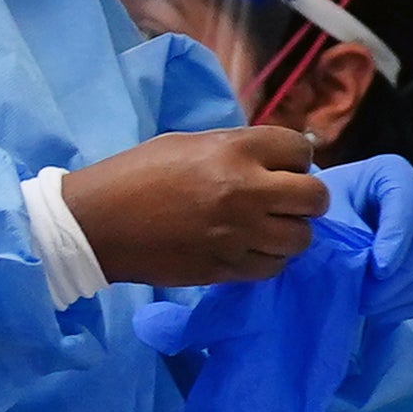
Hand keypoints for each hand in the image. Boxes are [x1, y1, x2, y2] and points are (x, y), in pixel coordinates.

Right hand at [63, 127, 325, 288]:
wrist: (98, 223)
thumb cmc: (136, 174)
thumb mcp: (189, 144)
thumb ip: (236, 150)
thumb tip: (275, 163)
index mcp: (236, 150)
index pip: (301, 150)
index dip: (295, 159)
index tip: (281, 167)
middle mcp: (247, 191)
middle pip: (314, 198)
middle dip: (305, 198)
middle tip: (285, 201)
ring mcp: (239, 234)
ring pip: (300, 238)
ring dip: (289, 232)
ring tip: (267, 229)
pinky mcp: (227, 268)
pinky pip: (273, 267)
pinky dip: (268, 259)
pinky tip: (249, 249)